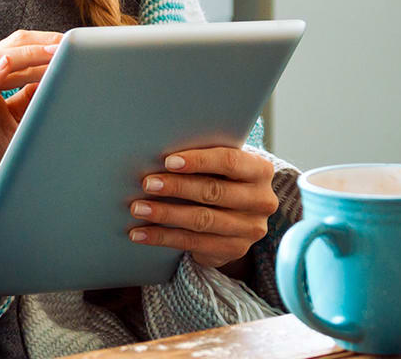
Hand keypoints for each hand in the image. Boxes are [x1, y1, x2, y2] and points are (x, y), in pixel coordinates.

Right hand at [0, 30, 61, 227]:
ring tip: (52, 51)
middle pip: (6, 48)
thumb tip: (57, 78)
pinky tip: (6, 65)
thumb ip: (29, 98)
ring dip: (26, 55)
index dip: (42, 43)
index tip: (71, 43)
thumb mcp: (15, 120)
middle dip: (39, 44)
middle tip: (67, 43)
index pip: (14, 48)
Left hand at [127, 146, 279, 269]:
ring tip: (139, 208)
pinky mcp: (235, 249)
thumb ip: (205, 158)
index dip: (199, 161)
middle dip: (177, 187)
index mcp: (261, 170)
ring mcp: (250, 228)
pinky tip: (141, 233)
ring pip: (202, 220)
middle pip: (213, 192)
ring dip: (165, 214)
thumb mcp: (223, 166)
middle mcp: (261, 200)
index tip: (169, 161)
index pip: (230, 162)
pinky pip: (193, 243)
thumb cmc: (223, 179)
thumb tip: (158, 151)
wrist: (240, 216)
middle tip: (147, 184)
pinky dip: (163, 237)